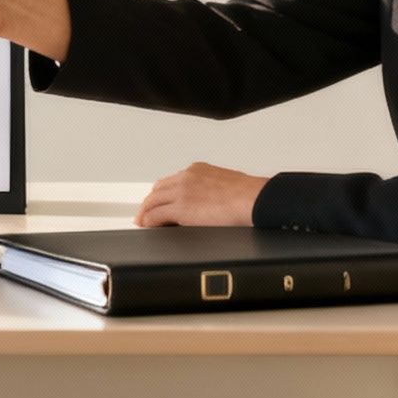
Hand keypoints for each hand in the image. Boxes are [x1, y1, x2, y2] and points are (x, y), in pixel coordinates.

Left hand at [135, 162, 268, 227]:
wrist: (254, 200)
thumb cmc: (250, 197)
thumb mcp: (227, 185)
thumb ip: (212, 190)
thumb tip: (213, 202)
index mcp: (198, 170)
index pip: (172, 181)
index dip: (162, 194)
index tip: (159, 202)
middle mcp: (187, 177)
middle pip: (158, 189)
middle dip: (150, 202)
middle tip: (145, 214)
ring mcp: (182, 191)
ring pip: (153, 201)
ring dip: (146, 212)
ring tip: (143, 222)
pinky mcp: (181, 207)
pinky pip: (156, 215)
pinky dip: (148, 221)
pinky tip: (148, 227)